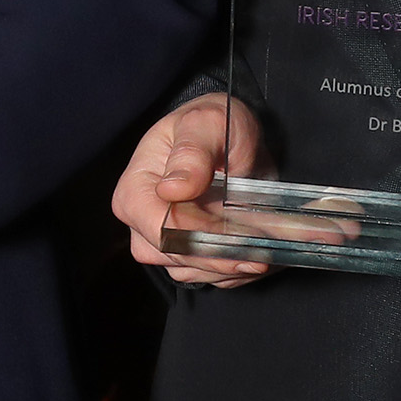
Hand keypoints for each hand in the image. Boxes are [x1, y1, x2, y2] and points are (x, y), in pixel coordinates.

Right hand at [115, 93, 274, 286]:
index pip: (159, 231)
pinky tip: (258, 248)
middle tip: (264, 249)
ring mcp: (164, 243)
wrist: (231, 134)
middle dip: (221, 256)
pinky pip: (211, 276)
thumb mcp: (207, 124)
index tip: (240, 238)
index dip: (199, 238)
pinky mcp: (188, 256)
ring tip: (266, 245)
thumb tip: (171, 189)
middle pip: (176, 257)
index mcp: (135, 190)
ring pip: (196, 272)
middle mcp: (142, 223)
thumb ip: (191, 153)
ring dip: (233, 264)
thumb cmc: (212, 123)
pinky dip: (237, 268)